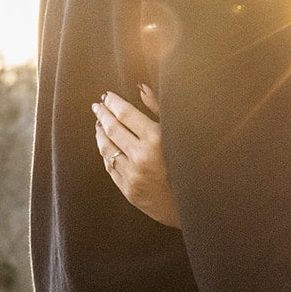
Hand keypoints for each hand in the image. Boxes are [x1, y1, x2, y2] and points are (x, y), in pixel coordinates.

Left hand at [93, 84, 179, 226]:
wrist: (193, 203)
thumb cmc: (190, 163)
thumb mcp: (178, 132)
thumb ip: (159, 109)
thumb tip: (141, 88)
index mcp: (157, 139)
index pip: (126, 114)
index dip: (113, 102)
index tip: (106, 96)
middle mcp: (142, 156)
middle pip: (112, 129)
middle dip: (103, 114)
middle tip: (97, 106)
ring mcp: (133, 175)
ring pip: (107, 149)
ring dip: (100, 133)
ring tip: (99, 123)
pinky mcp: (128, 190)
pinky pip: (110, 167)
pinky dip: (105, 153)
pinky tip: (105, 144)